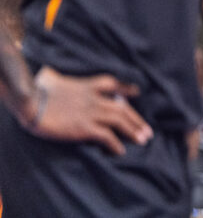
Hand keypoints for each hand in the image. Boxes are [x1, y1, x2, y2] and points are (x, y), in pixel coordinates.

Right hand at [28, 67, 152, 154]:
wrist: (32, 101)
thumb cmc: (38, 90)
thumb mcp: (54, 78)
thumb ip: (58, 78)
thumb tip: (50, 73)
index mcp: (88, 85)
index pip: (112, 84)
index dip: (126, 89)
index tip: (136, 92)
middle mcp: (94, 98)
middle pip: (122, 108)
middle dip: (137, 120)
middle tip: (148, 131)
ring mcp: (91, 112)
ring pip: (120, 120)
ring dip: (133, 131)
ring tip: (143, 140)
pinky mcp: (84, 127)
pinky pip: (106, 136)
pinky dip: (115, 144)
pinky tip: (120, 151)